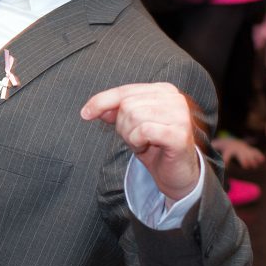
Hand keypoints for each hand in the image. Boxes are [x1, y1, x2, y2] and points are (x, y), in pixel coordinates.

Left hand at [81, 82, 201, 201]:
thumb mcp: (130, 127)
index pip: (125, 90)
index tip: (85, 114)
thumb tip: (94, 108)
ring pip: (134, 116)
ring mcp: (180, 115)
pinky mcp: (180, 133)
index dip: (102, 101)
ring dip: (130, 135)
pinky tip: (146, 147)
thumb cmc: (155, 147)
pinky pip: (144, 131)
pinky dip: (137, 141)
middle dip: (122, 126)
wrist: (177, 175)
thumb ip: (116, 113)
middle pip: (128, 105)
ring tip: (142, 143)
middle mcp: (174, 98)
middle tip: (134, 139)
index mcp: (163, 90)